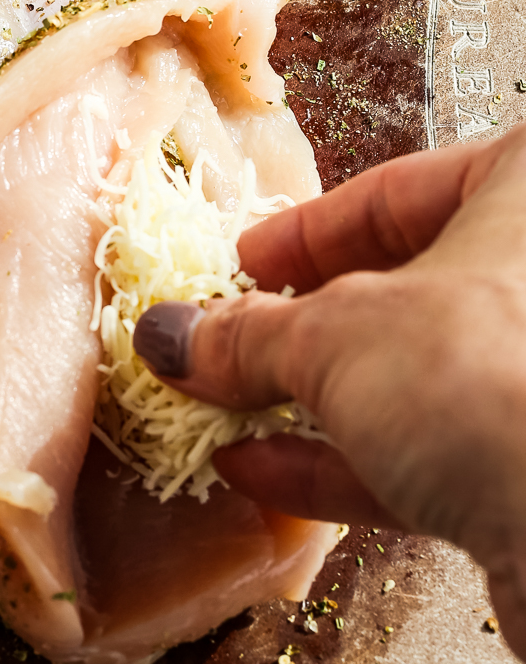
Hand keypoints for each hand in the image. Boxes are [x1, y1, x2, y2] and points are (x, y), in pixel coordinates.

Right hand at [131, 125, 525, 657]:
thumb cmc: (486, 376)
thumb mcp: (335, 338)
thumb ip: (250, 336)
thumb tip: (176, 336)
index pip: (397, 192)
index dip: (302, 234)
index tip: (239, 267)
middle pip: (406, 289)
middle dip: (303, 328)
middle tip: (226, 345)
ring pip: (418, 379)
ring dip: (315, 401)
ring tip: (225, 411)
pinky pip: (435, 452)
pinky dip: (348, 462)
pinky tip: (265, 471)